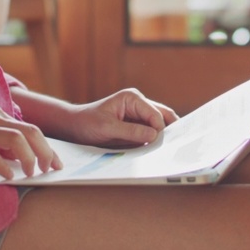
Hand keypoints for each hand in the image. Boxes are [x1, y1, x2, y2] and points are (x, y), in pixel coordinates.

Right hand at [0, 101, 61, 179]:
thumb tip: (16, 156)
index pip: (29, 128)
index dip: (47, 146)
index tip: (56, 161)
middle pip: (30, 132)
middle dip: (46, 152)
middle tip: (52, 169)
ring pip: (16, 140)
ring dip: (29, 158)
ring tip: (31, 174)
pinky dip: (3, 166)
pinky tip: (7, 176)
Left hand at [61, 89, 179, 148]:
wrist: (74, 127)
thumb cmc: (87, 123)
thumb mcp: (107, 128)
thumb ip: (131, 131)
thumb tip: (154, 135)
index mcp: (132, 98)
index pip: (155, 114)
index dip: (159, 130)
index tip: (158, 145)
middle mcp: (138, 104)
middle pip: (162, 116)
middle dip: (169, 130)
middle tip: (174, 146)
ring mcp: (138, 115)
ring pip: (159, 125)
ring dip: (162, 137)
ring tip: (167, 151)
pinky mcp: (136, 127)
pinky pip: (150, 134)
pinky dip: (154, 142)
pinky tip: (156, 152)